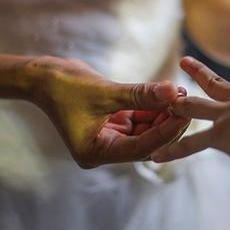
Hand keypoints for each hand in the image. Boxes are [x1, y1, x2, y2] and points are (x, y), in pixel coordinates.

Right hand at [25, 56, 189, 167]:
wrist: (43, 76)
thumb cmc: (66, 86)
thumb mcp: (106, 92)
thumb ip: (141, 94)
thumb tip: (173, 92)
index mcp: (96, 152)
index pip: (139, 147)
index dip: (164, 132)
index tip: (184, 115)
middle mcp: (103, 150)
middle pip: (145, 142)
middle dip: (166, 123)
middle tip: (186, 104)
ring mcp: (108, 137)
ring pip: (144, 130)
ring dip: (161, 114)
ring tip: (179, 95)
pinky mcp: (112, 124)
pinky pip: (137, 120)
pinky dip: (151, 109)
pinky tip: (167, 95)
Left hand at [152, 57, 229, 165]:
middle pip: (212, 84)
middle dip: (196, 74)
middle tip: (183, 64)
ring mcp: (228, 115)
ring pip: (194, 108)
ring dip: (177, 107)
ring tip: (161, 107)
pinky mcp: (222, 136)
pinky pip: (191, 144)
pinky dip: (173, 150)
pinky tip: (156, 156)